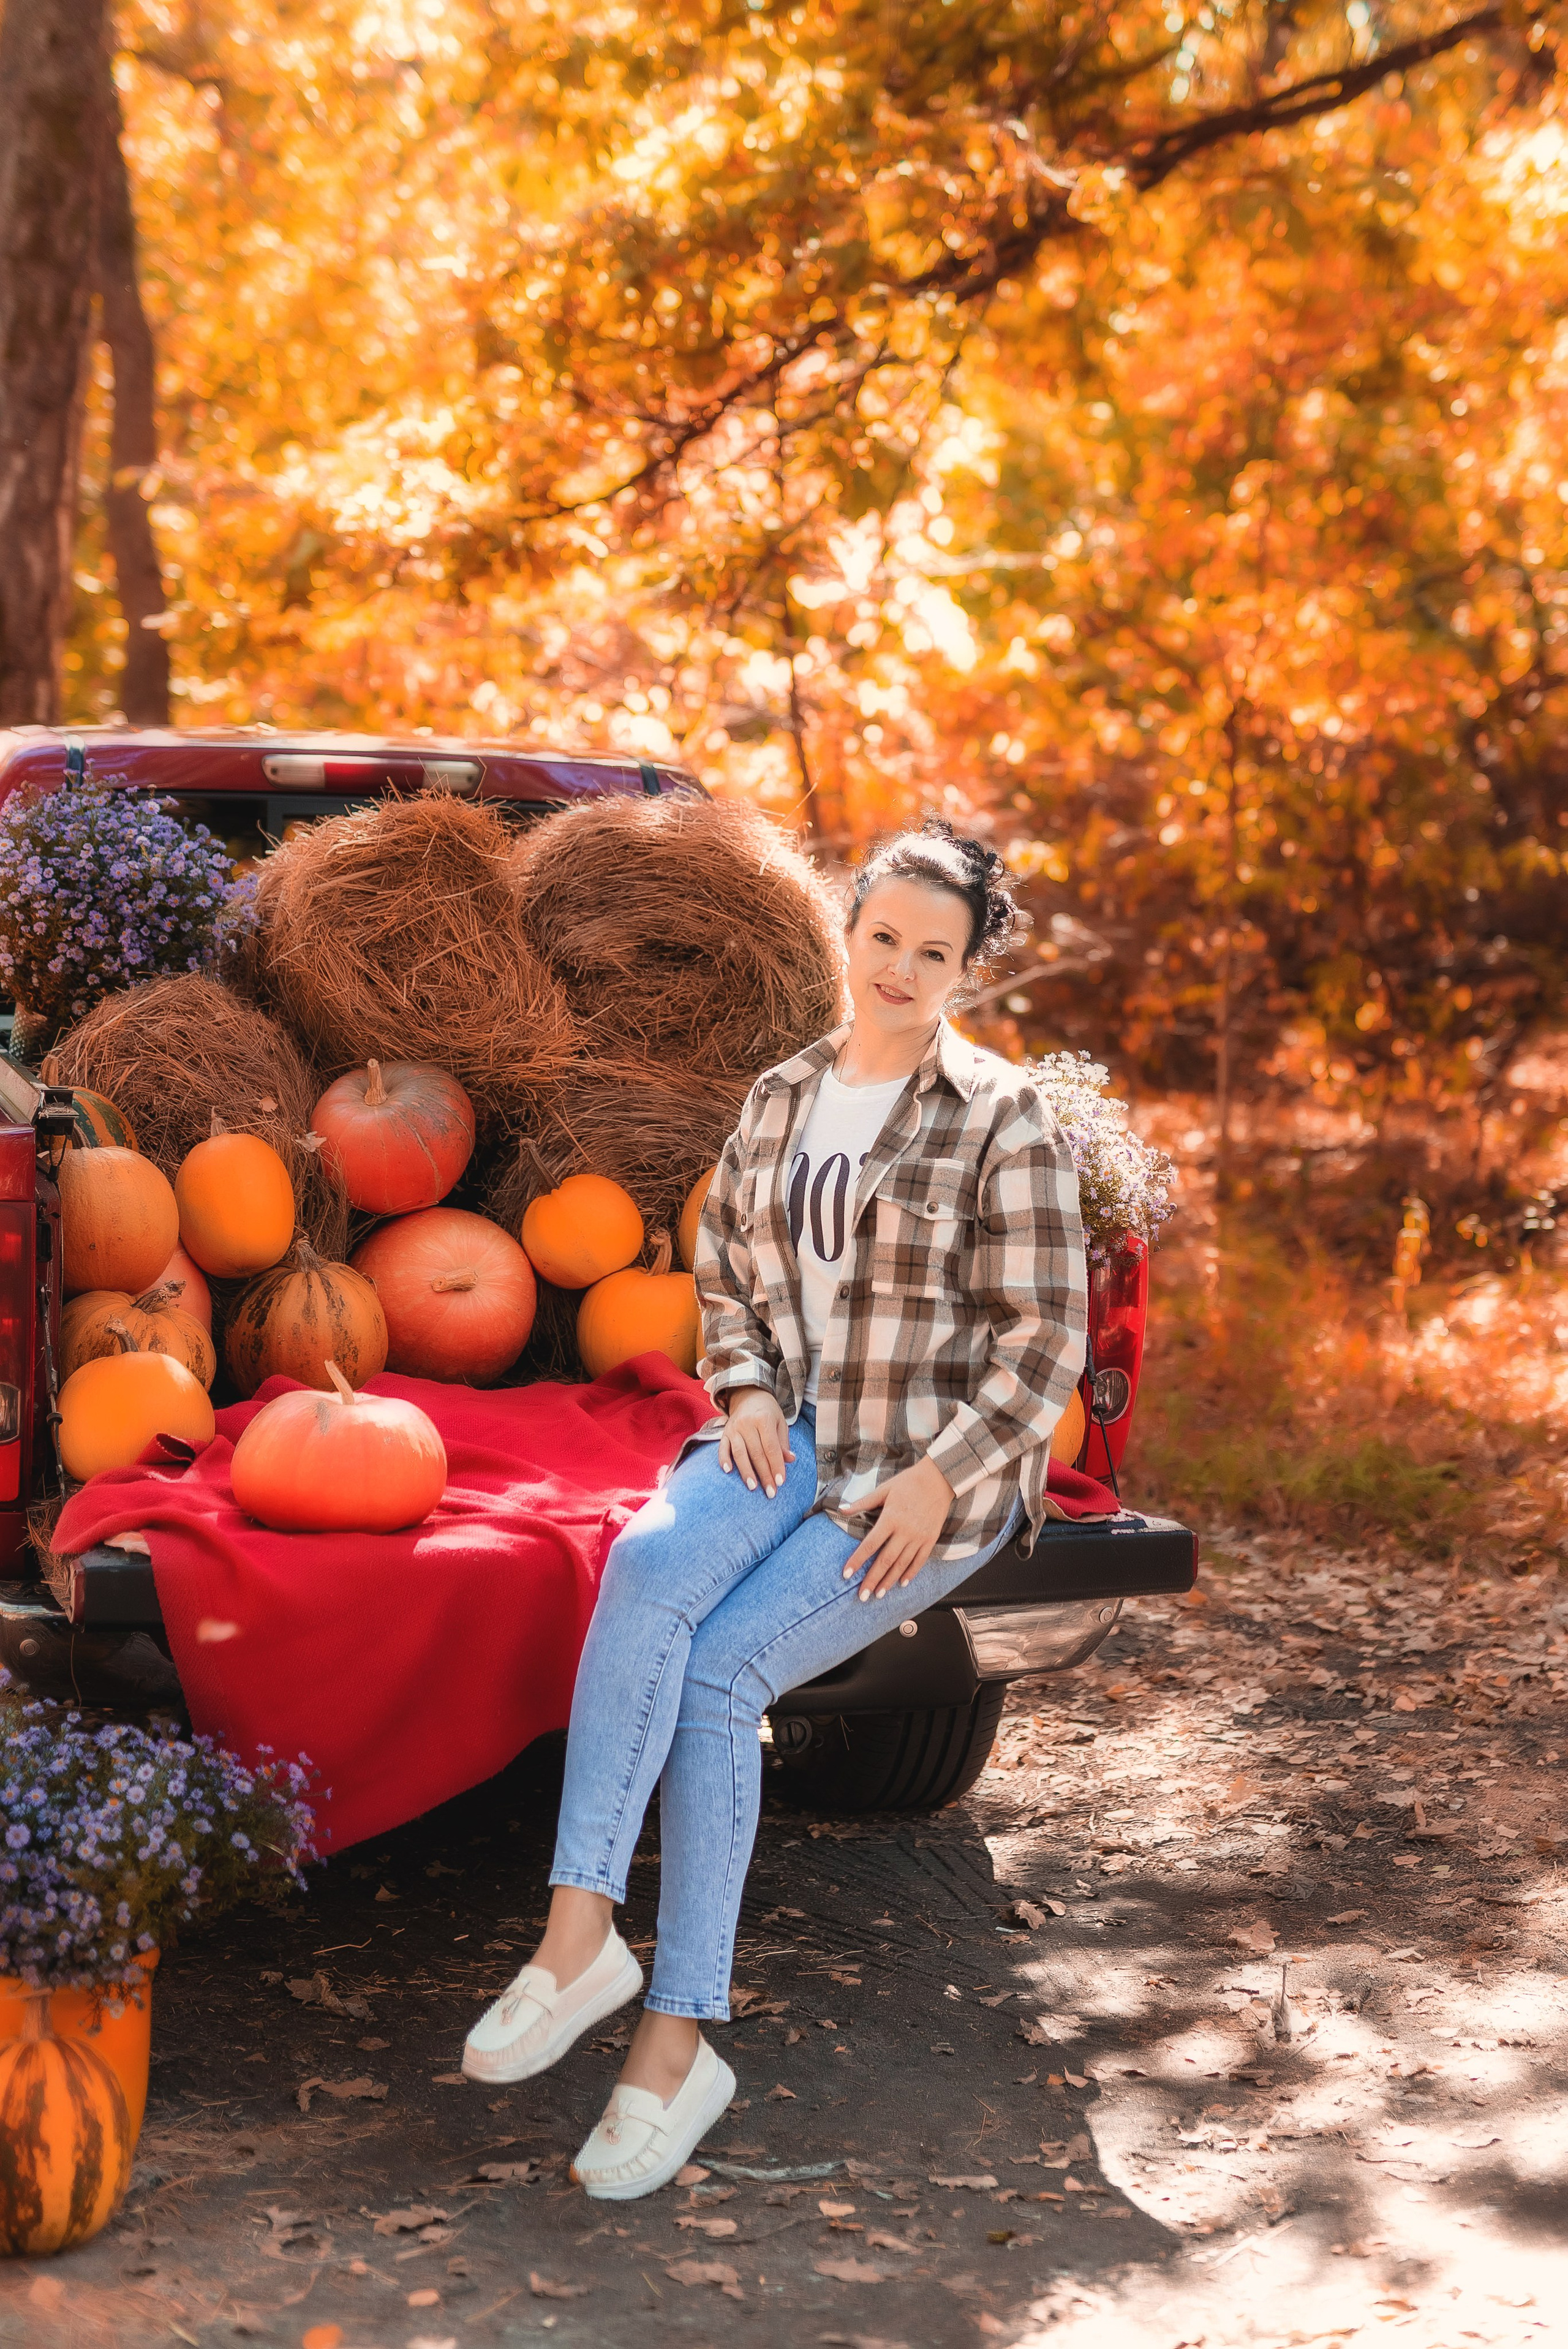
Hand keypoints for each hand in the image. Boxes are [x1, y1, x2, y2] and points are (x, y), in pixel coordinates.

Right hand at [717, 1387, 794, 1497]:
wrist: (748, 1395)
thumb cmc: (767, 1411)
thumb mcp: (780, 1423)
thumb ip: (783, 1442)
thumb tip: (790, 1460)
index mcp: (763, 1419)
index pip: (771, 1447)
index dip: (776, 1465)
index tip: (781, 1482)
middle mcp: (747, 1423)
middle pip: (756, 1453)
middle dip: (764, 1474)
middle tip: (770, 1492)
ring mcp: (734, 1428)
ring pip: (739, 1453)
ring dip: (746, 1471)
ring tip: (753, 1487)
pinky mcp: (724, 1433)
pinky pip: (722, 1448)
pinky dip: (723, 1459)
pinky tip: (728, 1471)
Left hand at [842, 1457, 954, 1600]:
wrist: (939, 1478)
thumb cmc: (909, 1482)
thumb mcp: (884, 1489)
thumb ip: (863, 1502)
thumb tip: (841, 1509)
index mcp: (890, 1518)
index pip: (870, 1544)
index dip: (857, 1560)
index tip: (846, 1574)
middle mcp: (905, 1531)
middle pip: (885, 1560)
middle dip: (872, 1579)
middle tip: (862, 1596)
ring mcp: (919, 1537)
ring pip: (902, 1564)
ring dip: (889, 1581)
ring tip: (879, 1594)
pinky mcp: (930, 1539)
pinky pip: (920, 1560)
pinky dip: (911, 1573)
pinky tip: (902, 1583)